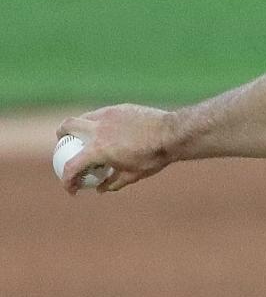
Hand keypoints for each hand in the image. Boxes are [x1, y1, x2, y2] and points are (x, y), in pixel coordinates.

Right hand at [56, 104, 175, 194]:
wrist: (172, 134)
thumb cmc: (153, 157)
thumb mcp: (133, 175)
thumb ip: (113, 183)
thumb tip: (100, 189)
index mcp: (98, 149)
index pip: (72, 166)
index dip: (67, 180)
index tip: (72, 188)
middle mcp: (98, 129)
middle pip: (67, 126)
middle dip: (61, 136)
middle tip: (65, 144)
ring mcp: (108, 115)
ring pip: (84, 116)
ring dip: (79, 126)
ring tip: (87, 136)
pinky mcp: (120, 108)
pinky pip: (102, 113)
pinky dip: (99, 121)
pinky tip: (109, 128)